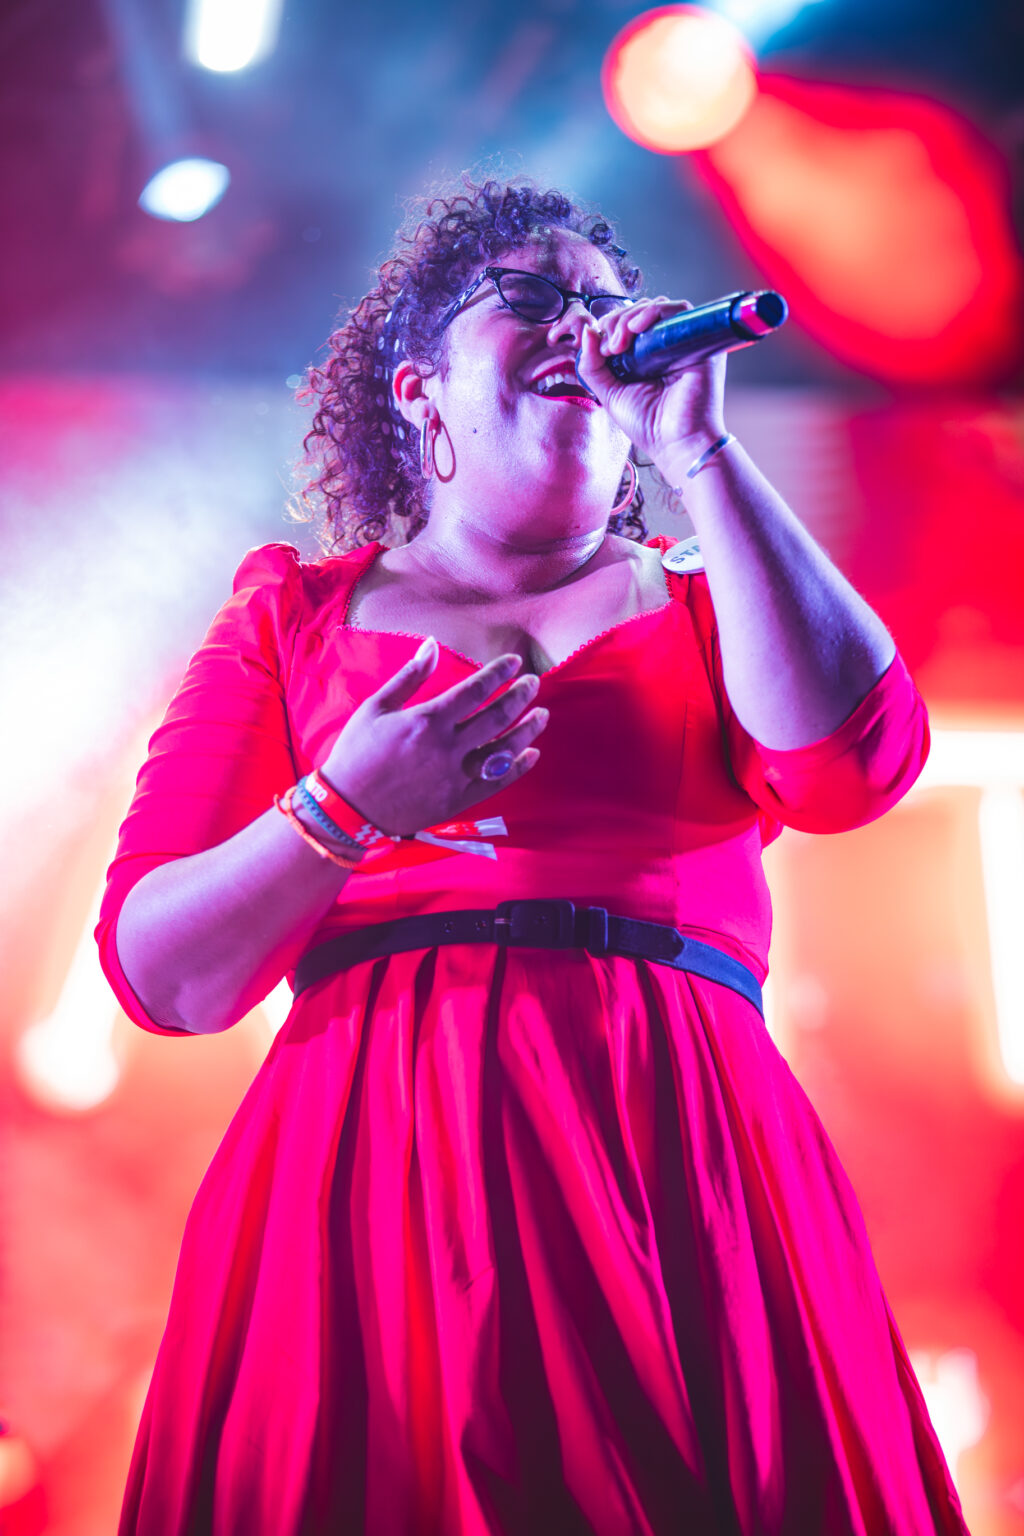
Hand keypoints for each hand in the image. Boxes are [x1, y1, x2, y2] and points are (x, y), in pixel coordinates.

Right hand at [320, 640, 546, 834]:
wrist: (348, 808)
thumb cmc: (356, 753)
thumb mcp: (376, 708)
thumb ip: (410, 676)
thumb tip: (431, 644)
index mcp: (427, 721)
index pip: (475, 691)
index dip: (499, 674)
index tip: (514, 663)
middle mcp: (446, 748)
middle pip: (495, 717)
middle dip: (519, 696)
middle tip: (534, 683)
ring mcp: (455, 777)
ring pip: (503, 750)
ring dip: (527, 730)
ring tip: (542, 714)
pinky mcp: (457, 801)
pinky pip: (495, 783)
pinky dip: (517, 768)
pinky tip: (532, 754)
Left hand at [576, 297, 727, 468]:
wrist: (677, 444)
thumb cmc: (648, 425)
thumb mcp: (609, 393)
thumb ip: (592, 365)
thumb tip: (588, 331)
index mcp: (645, 357)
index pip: (626, 324)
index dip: (610, 327)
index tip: (600, 350)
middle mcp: (665, 346)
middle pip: (639, 312)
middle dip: (617, 322)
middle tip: (610, 348)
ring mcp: (683, 342)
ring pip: (656, 307)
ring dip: (631, 317)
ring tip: (620, 342)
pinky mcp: (699, 341)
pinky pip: (679, 310)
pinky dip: (655, 311)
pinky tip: (637, 328)